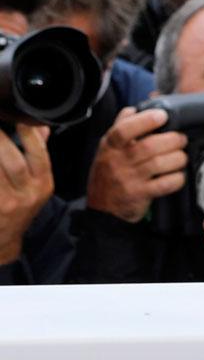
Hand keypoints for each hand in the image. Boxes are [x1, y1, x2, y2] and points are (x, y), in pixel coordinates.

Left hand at [0, 125, 54, 263]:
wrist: (4, 240)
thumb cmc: (20, 207)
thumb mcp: (37, 183)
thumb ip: (38, 154)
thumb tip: (41, 127)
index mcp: (43, 184)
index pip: (39, 155)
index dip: (29, 135)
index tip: (18, 119)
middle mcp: (28, 195)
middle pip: (15, 163)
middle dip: (2, 141)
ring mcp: (7, 203)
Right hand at [86, 107, 187, 223]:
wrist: (102, 208)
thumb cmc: (109, 173)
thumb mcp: (107, 148)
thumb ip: (121, 127)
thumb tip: (135, 108)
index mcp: (110, 146)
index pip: (123, 130)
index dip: (145, 121)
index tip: (163, 115)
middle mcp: (118, 162)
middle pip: (149, 146)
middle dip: (173, 140)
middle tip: (181, 139)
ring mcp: (128, 180)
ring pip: (159, 164)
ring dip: (178, 158)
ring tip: (181, 156)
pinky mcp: (139, 195)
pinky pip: (164, 184)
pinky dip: (177, 178)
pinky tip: (178, 174)